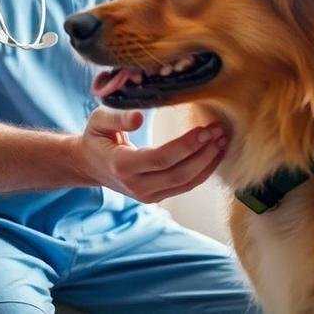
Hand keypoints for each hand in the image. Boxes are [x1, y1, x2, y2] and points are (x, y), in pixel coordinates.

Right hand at [76, 107, 227, 203]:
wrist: (90, 165)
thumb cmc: (97, 137)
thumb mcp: (99, 120)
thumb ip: (119, 118)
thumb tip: (141, 117)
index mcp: (122, 166)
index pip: (161, 159)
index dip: (186, 146)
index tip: (205, 129)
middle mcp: (136, 185)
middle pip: (179, 174)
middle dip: (204, 153)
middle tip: (220, 131)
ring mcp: (148, 195)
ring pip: (186, 183)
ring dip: (208, 163)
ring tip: (223, 140)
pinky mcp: (157, 197)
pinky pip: (185, 186)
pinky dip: (203, 171)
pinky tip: (214, 153)